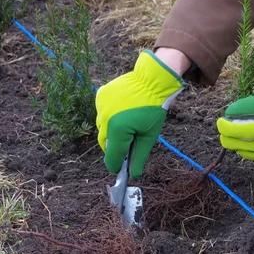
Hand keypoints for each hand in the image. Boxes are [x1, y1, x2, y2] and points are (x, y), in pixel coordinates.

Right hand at [96, 50, 185, 176]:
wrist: (151, 80)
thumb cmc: (153, 108)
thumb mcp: (149, 135)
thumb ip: (139, 156)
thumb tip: (134, 174)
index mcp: (118, 130)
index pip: (111, 158)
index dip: (116, 165)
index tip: (120, 169)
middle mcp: (105, 119)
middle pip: (105, 143)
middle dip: (115, 148)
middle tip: (128, 145)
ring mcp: (100, 106)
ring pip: (102, 128)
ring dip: (112, 131)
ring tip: (128, 124)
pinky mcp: (100, 96)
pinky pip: (102, 113)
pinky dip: (110, 116)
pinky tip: (122, 110)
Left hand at [216, 69, 253, 162]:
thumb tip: (241, 106)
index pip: (245, 110)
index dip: (233, 111)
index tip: (227, 111)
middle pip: (244, 132)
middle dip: (227, 130)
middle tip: (220, 127)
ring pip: (251, 148)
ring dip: (235, 144)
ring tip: (227, 141)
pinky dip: (251, 154)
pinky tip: (242, 150)